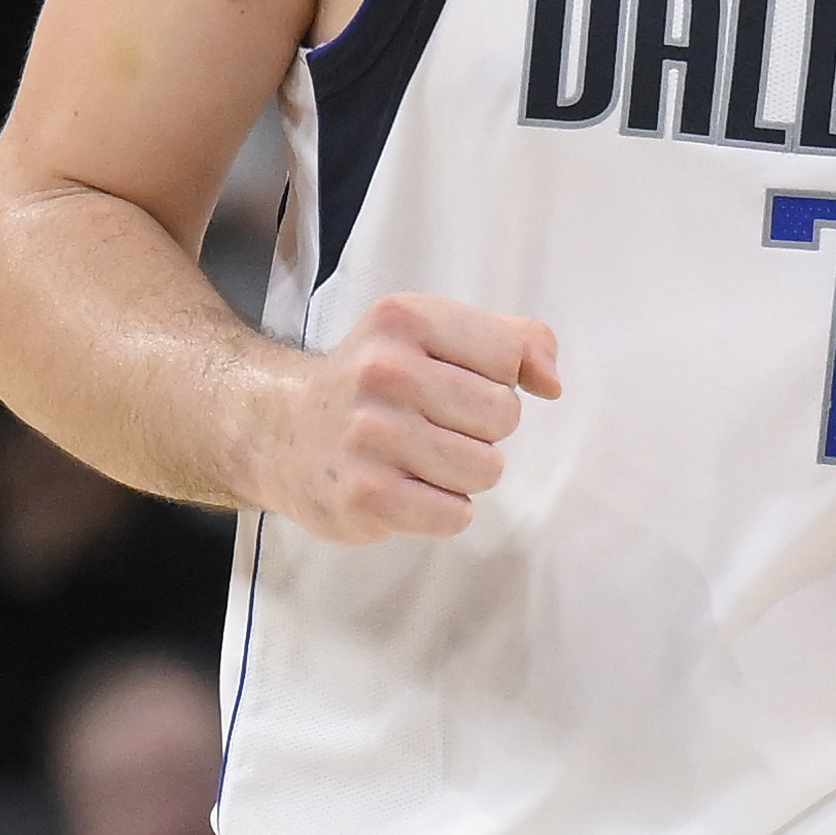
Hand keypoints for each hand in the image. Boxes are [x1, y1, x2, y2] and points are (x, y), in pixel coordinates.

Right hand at [261, 294, 560, 542]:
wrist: (283, 432)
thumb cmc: (379, 382)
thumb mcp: (435, 334)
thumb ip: (512, 340)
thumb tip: (552, 382)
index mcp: (404, 319)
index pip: (508, 355)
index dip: (496, 378)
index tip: (454, 383)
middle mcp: (382, 371)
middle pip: (502, 414)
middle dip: (482, 429)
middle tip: (434, 425)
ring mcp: (369, 435)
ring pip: (485, 469)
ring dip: (464, 473)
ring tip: (420, 459)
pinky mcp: (364, 496)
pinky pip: (455, 515)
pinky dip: (443, 511)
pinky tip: (408, 490)